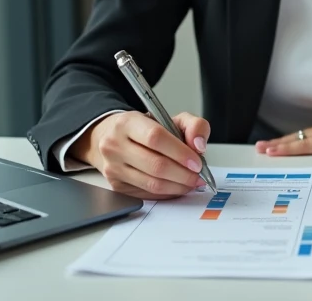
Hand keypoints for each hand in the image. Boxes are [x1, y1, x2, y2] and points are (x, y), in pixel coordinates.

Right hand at [70, 110, 210, 199]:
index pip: (155, 138)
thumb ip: (193, 124)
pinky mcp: (116, 186)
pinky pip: (148, 194)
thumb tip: (199, 146)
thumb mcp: (169, 118)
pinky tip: (177, 186)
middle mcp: (115, 145)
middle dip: (183, 174)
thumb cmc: (143, 129)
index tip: (197, 162)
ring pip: (152, 183)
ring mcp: (113, 168)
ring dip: (178, 186)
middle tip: (198, 176)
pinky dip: (168, 193)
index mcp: (128, 123)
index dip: (180, 152)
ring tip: (192, 182)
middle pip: (155, 165)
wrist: (111, 138)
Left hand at [254, 108, 311, 156]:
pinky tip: (277, 151)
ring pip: (298, 139)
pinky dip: (289, 148)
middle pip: (301, 135)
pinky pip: (305, 145)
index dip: (296, 139)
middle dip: (280, 141)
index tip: (283, 143)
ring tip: (264, 150)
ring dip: (279, 145)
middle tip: (262, 146)